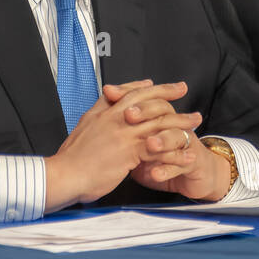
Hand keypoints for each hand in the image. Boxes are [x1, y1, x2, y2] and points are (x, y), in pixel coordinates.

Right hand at [44, 80, 199, 210]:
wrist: (63, 175)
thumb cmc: (71, 157)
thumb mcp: (84, 126)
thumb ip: (99, 111)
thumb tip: (108, 98)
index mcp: (104, 112)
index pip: (130, 92)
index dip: (147, 86)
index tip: (159, 83)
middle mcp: (115, 118)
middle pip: (148, 100)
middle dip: (168, 93)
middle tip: (184, 89)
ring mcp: (123, 134)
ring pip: (158, 122)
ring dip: (180, 121)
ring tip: (196, 120)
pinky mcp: (128, 152)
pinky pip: (158, 149)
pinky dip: (175, 151)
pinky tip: (187, 153)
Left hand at [103, 80, 230, 200]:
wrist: (194, 178)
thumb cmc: (164, 159)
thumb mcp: (141, 142)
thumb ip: (127, 125)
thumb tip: (106, 105)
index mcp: (160, 118)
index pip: (146, 100)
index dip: (128, 96)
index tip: (110, 93)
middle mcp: (173, 126)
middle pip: (161, 113)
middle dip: (145, 113)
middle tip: (129, 116)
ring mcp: (185, 144)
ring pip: (174, 137)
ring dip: (161, 140)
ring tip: (149, 145)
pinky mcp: (192, 162)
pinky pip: (181, 165)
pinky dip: (168, 170)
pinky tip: (156, 174)